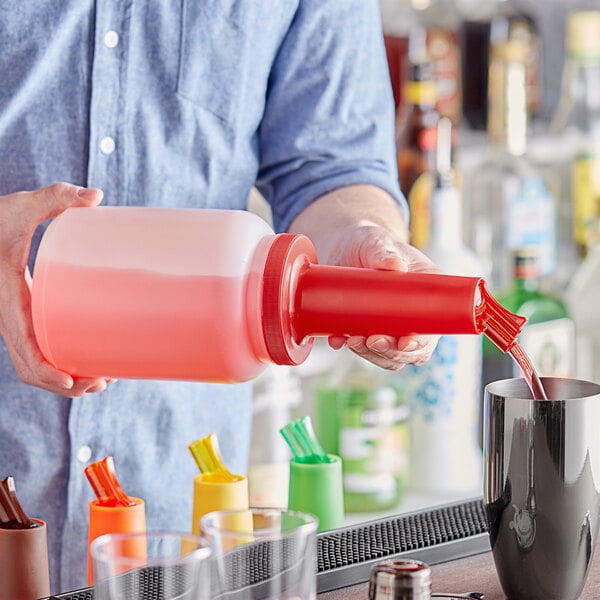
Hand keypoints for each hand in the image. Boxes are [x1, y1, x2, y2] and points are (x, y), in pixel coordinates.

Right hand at [0, 182, 113, 394]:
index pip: (23, 351)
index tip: (75, 382)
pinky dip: (58, 363)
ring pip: (34, 364)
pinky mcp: (24, 317)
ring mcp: (16, 321)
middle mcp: (9, 319)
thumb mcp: (17, 208)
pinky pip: (38, 350)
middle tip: (103, 380)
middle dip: (65, 384)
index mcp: (7, 303)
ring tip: (103, 377)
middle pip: (32, 369)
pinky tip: (86, 360)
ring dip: (64, 378)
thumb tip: (96, 196)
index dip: (47, 372)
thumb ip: (53, 198)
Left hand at [326, 223, 440, 369]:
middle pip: (409, 350)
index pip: (432, 329)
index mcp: (427, 295)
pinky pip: (360, 348)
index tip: (403, 342)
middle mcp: (412, 316)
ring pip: (386, 355)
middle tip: (369, 340)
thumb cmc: (369, 241)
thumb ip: (382, 250)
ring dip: (370, 355)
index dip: (421, 342)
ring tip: (351, 339)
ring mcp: (388, 325)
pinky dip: (347, 346)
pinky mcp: (365, 329)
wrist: (343, 246)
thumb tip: (394, 265)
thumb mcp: (376, 241)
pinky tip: (337, 338)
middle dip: (389, 352)